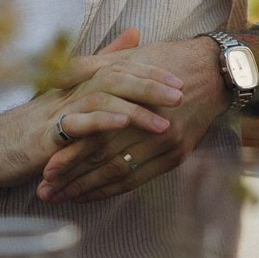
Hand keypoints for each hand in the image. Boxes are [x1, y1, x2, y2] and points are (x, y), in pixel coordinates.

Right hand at [0, 35, 182, 193]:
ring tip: (163, 121)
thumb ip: (103, 63)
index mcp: (79, 83)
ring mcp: (58, 110)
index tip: (181, 78)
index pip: (120, 67)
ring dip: (134, 109)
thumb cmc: (36, 124)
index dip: (151, 71)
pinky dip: (100, 121)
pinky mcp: (47, 134)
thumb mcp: (73, 95)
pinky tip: (122, 123)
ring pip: (101, 98)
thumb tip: (134, 32)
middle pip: (115, 76)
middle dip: (150, 85)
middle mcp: (70, 91)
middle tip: (181, 95)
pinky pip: (77, 123)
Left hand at [37, 34, 224, 203]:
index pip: (96, 137)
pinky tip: (92, 195)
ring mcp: (167, 146)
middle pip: (104, 160)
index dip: (69, 155)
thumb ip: (90, 66)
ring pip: (120, 174)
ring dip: (88, 189)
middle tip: (44, 192)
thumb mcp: (129, 59)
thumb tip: (57, 75)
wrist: (214, 71)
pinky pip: (139, 179)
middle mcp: (153, 130)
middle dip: (71, 179)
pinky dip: (113, 190)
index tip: (45, 169)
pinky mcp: (177, 156)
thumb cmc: (166, 59)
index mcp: (137, 104)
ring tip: (61, 198)